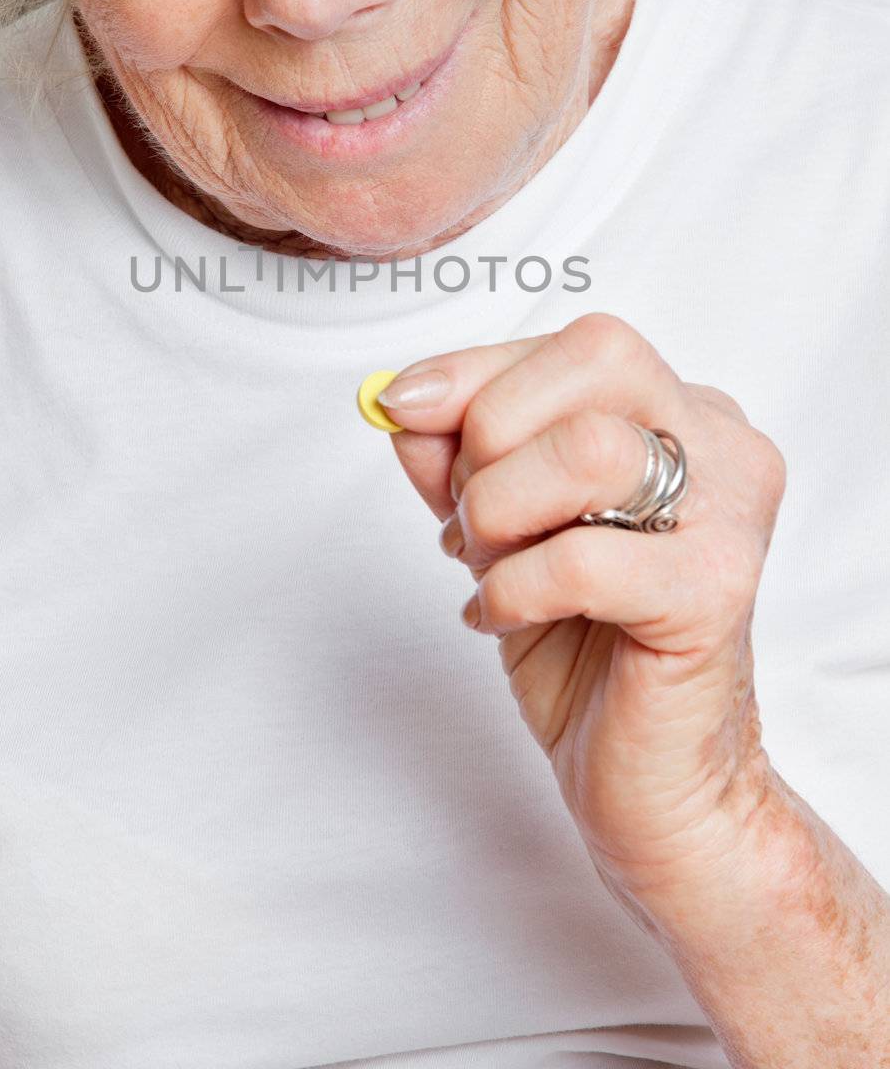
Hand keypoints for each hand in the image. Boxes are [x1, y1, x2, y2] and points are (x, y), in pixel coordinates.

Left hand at [378, 313, 786, 911]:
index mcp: (679, 413)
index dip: (474, 370)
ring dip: (501, 510)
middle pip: (597, 359)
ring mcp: (730, 515)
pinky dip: (512, 587)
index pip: (576, 344)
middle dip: (493, 434)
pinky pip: (583, 559)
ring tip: (487, 565)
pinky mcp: (717, 593)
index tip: (401, 407)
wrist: (655, 785)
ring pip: (590, 448)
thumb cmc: (584, 648)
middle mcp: (722, 445)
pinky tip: (499, 616)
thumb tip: (400, 403)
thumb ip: (457, 458)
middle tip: (469, 519)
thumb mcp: (499, 531)